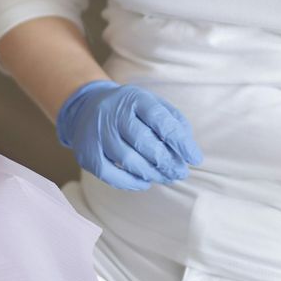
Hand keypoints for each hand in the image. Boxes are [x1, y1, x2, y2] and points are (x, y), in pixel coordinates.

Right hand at [55, 80, 201, 190]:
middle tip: (180, 172)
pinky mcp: (87, 154)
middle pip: (143, 142)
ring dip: (152, 174)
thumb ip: (173, 122)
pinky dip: (131, 182)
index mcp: (134, 98)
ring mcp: (97, 134)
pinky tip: (145, 182)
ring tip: (166, 178)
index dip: (180, 142)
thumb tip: (188, 150)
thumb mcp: (152, 104)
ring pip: (128, 160)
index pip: (160, 120)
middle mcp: (112, 113)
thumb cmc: (130, 110)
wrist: (86, 108)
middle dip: (167, 162)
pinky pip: (111, 174)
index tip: (194, 158)